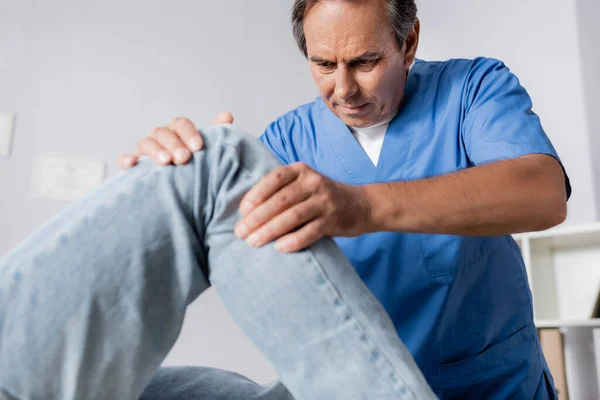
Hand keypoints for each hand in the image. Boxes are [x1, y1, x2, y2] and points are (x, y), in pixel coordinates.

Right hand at [118, 112, 234, 168]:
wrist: (182, 196)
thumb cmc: (194, 168)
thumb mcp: (207, 153)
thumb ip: (216, 135)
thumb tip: (226, 116)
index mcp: (178, 132)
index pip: (181, 124)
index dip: (189, 133)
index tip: (198, 147)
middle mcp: (161, 138)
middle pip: (163, 132)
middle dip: (174, 144)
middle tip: (184, 158)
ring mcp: (145, 151)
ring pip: (145, 143)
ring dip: (155, 151)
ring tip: (166, 163)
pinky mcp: (133, 167)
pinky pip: (125, 159)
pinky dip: (127, 159)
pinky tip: (132, 164)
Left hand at [234, 162, 371, 252]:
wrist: (361, 205)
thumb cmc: (322, 198)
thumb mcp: (303, 185)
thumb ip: (281, 192)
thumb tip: (247, 212)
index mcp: (301, 170)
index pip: (274, 179)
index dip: (256, 194)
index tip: (242, 211)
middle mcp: (313, 182)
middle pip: (280, 200)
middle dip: (257, 218)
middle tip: (241, 232)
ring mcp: (325, 200)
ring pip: (292, 216)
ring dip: (270, 231)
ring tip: (254, 242)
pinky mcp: (334, 219)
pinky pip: (310, 231)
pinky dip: (293, 240)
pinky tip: (279, 248)